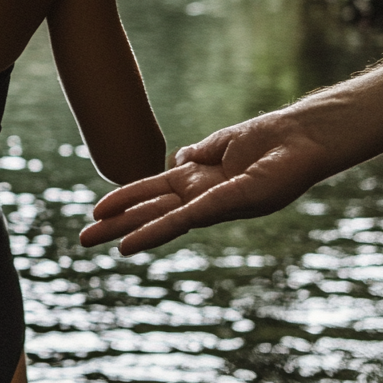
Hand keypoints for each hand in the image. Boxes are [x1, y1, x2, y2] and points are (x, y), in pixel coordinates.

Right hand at [79, 110, 329, 254]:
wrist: (301, 138)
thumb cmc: (268, 140)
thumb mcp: (221, 144)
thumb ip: (196, 155)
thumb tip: (175, 163)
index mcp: (197, 181)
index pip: (151, 193)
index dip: (124, 200)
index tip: (96, 212)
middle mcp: (200, 196)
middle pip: (149, 211)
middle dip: (115, 225)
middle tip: (81, 240)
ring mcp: (211, 202)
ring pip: (158, 220)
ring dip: (125, 232)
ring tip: (93, 243)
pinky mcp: (224, 203)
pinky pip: (183, 220)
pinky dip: (154, 232)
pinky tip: (131, 244)